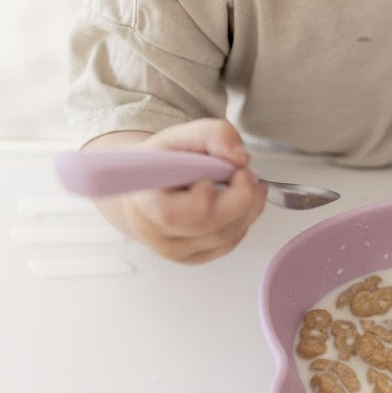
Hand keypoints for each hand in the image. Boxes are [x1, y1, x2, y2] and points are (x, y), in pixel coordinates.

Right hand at [87, 119, 266, 263]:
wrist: (145, 184)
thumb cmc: (160, 162)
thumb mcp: (181, 136)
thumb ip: (212, 134)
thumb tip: (238, 157)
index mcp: (143, 203)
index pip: (173, 215)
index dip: (201, 197)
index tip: (209, 178)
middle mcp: (155, 233)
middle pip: (211, 226)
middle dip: (240, 195)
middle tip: (242, 172)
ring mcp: (175, 250)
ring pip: (227, 236)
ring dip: (248, 206)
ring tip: (242, 181)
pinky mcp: (192, 257)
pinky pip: (230, 243)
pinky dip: (243, 219)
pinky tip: (238, 200)